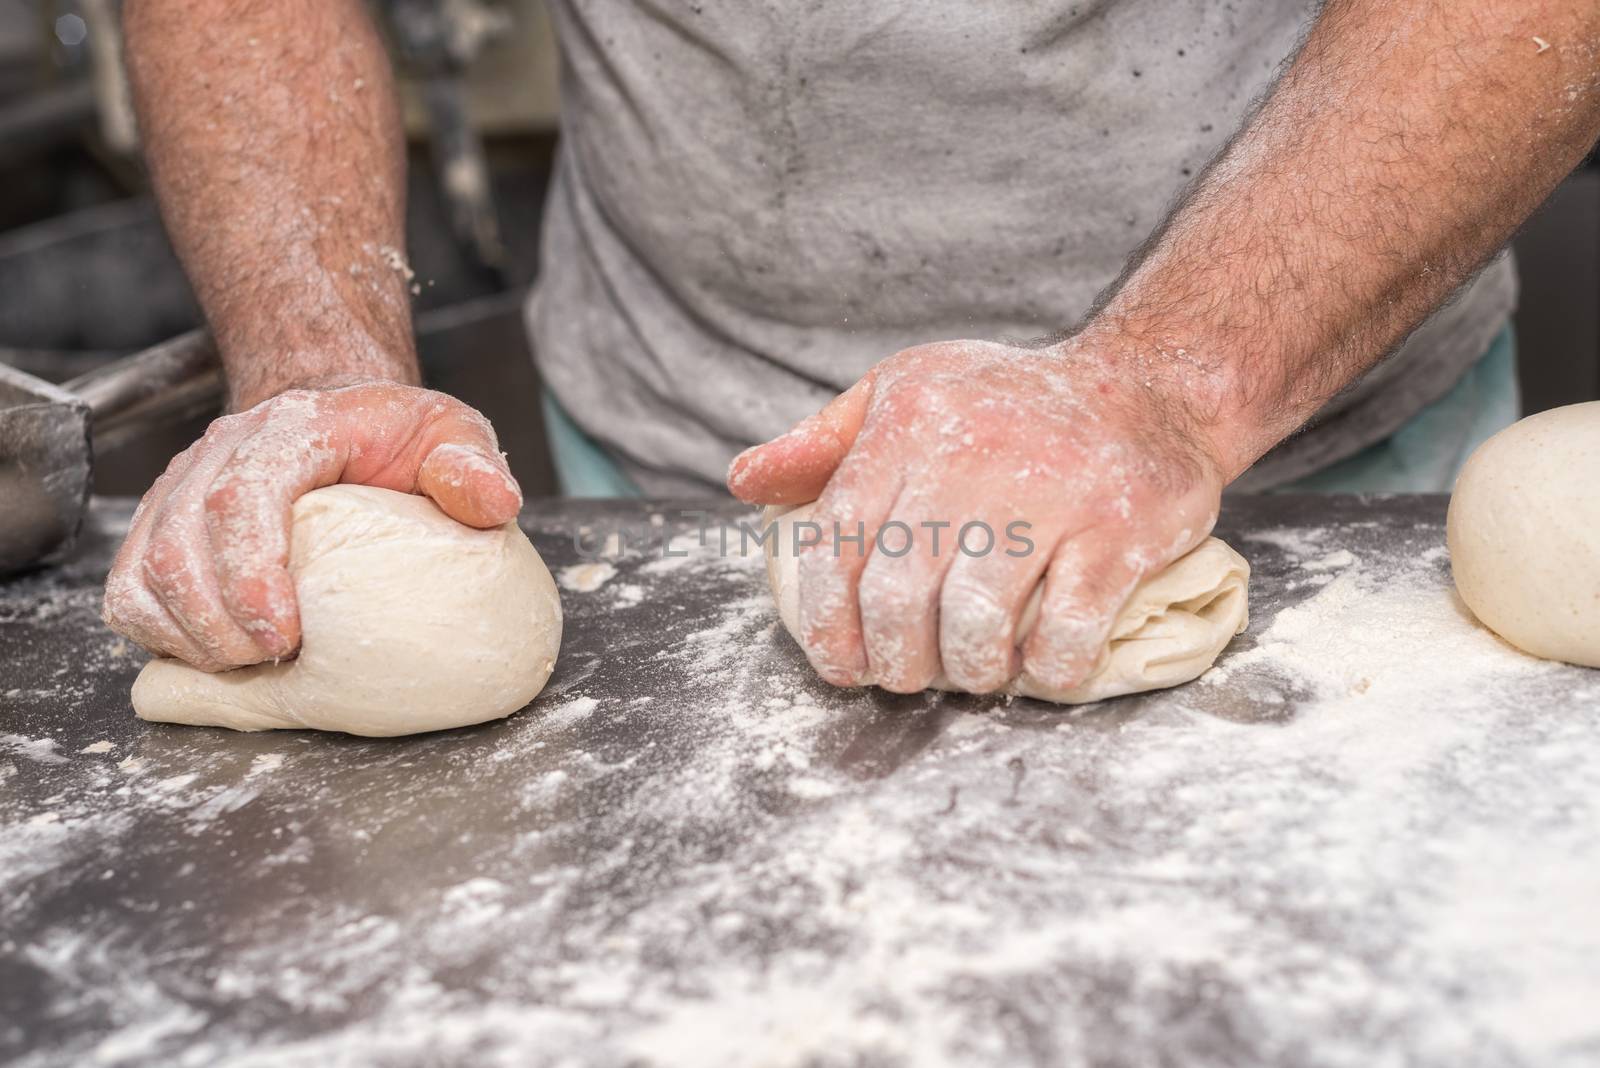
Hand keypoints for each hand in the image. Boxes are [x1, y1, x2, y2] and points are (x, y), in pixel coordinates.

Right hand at [103, 380, 521, 670]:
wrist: (341, 420)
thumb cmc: (396, 438)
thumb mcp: (451, 434)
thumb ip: (472, 465)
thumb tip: (494, 502)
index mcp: (292, 429)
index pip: (242, 494)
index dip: (251, 573)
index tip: (288, 636)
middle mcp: (219, 453)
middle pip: (179, 543)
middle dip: (219, 624)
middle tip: (276, 665)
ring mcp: (181, 491)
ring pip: (143, 572)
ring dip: (190, 638)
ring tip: (253, 667)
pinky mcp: (161, 529)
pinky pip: (130, 591)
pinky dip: (163, 637)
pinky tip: (220, 659)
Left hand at [727, 337, 1227, 694]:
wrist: (1147, 386)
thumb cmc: (1008, 402)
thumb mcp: (907, 391)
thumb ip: (824, 442)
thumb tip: (744, 481)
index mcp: (909, 426)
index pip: (835, 543)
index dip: (827, 622)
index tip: (842, 665)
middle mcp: (971, 456)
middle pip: (898, 595)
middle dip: (895, 660)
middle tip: (909, 676)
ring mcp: (1048, 496)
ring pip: (975, 619)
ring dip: (968, 669)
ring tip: (974, 672)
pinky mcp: (1116, 532)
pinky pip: (1066, 629)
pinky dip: (1047, 669)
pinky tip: (1042, 667)